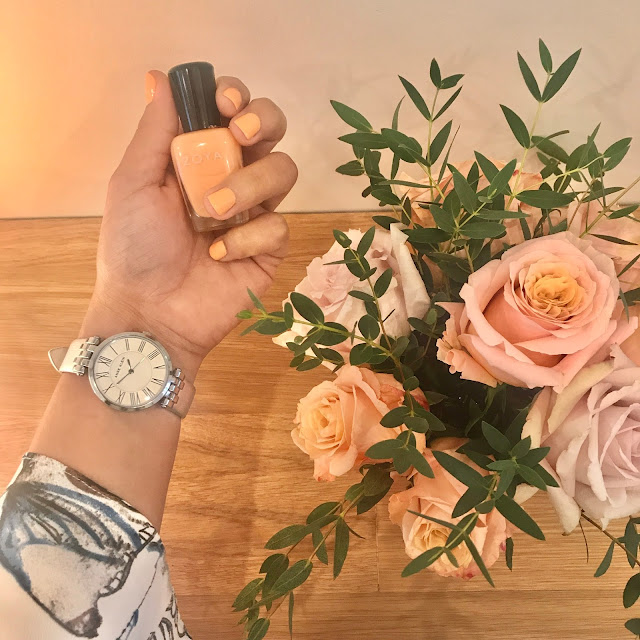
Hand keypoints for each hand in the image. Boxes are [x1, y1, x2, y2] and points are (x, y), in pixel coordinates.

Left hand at [83, 71, 296, 378]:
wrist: (150, 312)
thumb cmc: (133, 247)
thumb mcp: (133, 183)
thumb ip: (155, 132)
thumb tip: (160, 76)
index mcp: (198, 158)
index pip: (231, 111)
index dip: (236, 98)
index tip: (225, 104)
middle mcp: (232, 177)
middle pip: (272, 131)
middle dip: (264, 122)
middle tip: (241, 135)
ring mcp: (255, 213)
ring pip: (284, 171)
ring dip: (250, 184)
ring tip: (212, 213)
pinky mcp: (270, 248)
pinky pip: (278, 225)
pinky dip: (248, 238)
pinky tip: (220, 255)